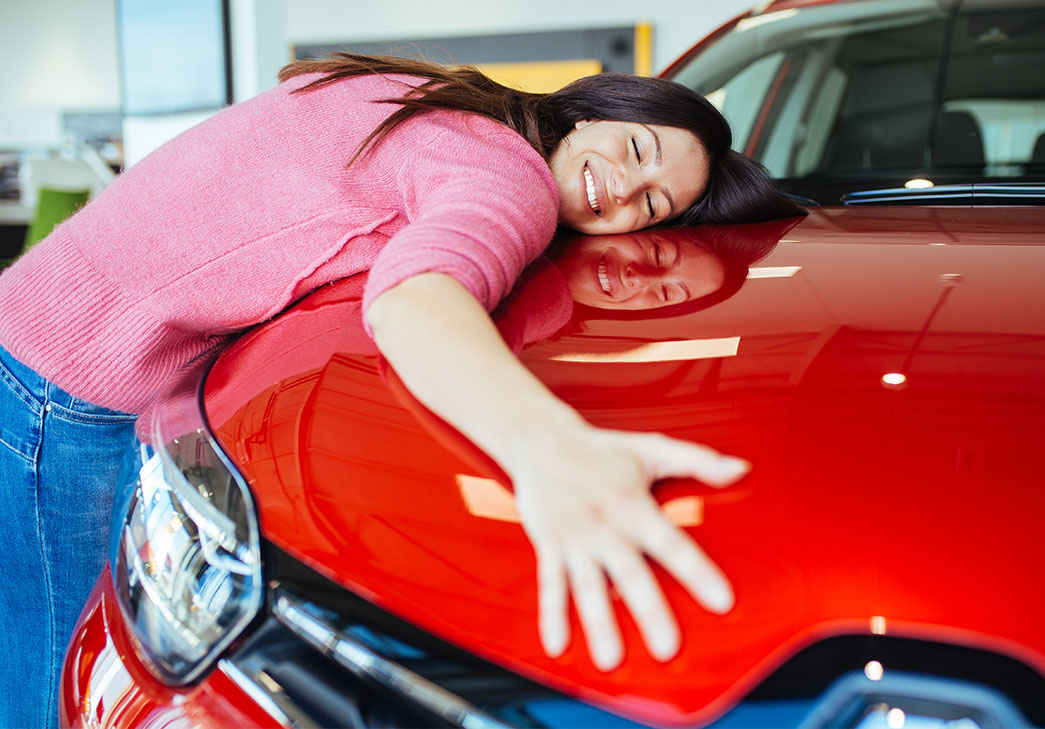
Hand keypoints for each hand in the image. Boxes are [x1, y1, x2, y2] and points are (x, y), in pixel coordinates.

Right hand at [509, 425, 747, 670]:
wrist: (540, 440)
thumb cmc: (601, 449)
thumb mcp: (651, 449)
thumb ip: (698, 461)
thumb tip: (741, 469)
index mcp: (634, 505)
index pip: (672, 543)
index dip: (697, 572)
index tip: (722, 601)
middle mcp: (605, 526)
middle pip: (631, 574)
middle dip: (649, 612)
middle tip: (667, 648)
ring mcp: (575, 539)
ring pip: (589, 587)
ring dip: (599, 624)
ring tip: (610, 659)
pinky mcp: (549, 546)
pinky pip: (550, 584)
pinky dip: (552, 615)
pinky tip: (558, 645)